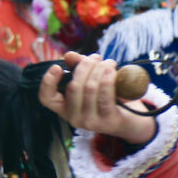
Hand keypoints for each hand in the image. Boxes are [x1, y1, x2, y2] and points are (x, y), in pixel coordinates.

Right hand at [38, 51, 155, 144]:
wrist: (131, 119)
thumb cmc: (108, 97)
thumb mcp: (92, 80)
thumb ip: (78, 67)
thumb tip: (69, 56)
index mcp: (65, 107)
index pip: (46, 98)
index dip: (48, 81)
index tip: (57, 66)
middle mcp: (73, 117)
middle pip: (73, 86)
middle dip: (85, 66)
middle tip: (96, 57)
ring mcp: (89, 122)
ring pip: (90, 88)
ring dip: (100, 69)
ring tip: (110, 62)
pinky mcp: (107, 121)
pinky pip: (105, 96)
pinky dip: (108, 79)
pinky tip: (112, 71)